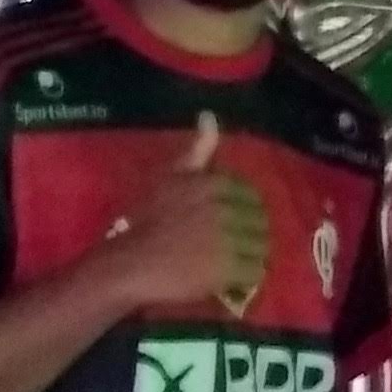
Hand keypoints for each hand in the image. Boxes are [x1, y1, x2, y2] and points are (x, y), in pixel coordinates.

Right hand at [100, 112, 269, 313]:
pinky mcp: (229, 270)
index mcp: (215, 184)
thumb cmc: (147, 218)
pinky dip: (247, 275)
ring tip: (233, 259)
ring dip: (250, 252)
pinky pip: (254, 270)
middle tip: (231, 243)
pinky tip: (232, 276)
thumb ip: (198, 148)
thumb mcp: (171, 175)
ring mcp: (230, 240)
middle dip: (248, 231)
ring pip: (260, 244)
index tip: (228, 220)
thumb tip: (210, 115)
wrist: (131, 263)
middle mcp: (226, 209)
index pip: (249, 194)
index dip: (241, 210)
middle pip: (259, 219)